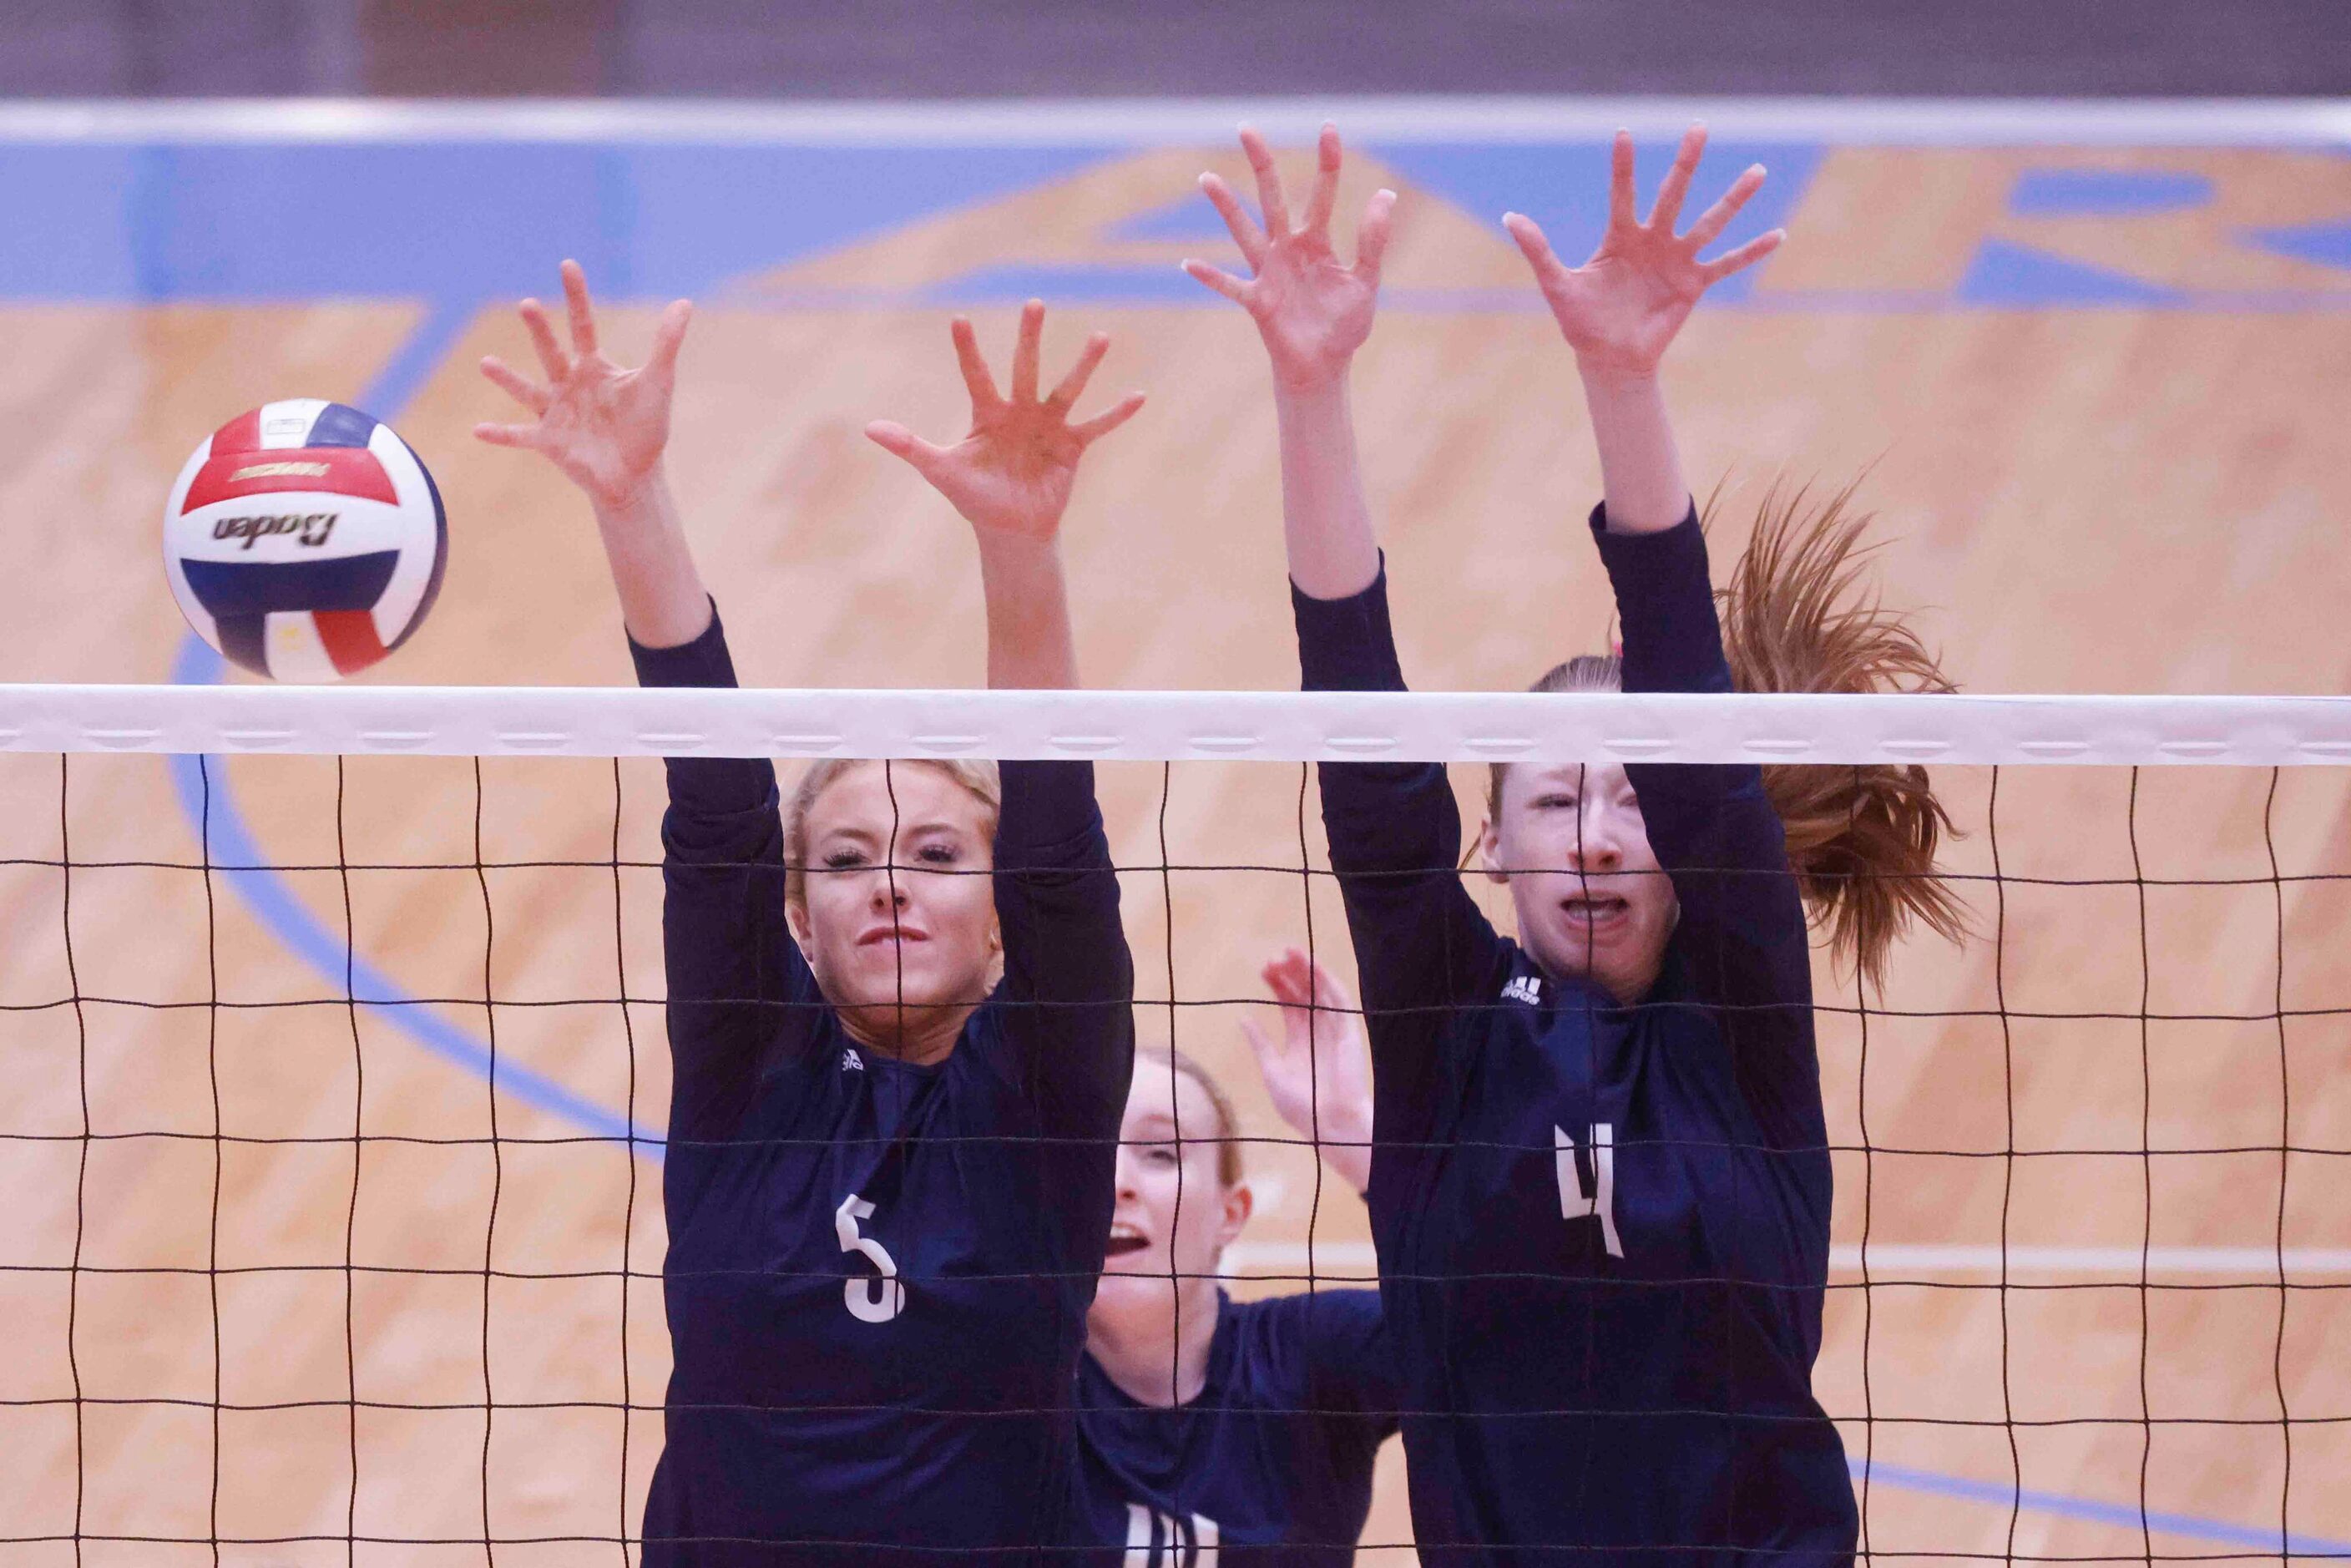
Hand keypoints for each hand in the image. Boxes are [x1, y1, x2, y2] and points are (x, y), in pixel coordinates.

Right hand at [475, 260, 691, 509]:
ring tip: (486, 363)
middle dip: (540, 330)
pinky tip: (478, 430)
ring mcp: (556, 412)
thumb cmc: (644, 426)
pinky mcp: (550, 442)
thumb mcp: (658, 382)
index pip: (582, 324)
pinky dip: (502, 434)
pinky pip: (521, 436)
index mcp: (592, 366)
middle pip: (552, 351)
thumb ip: (666, 343)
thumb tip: (685, 303)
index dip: (576, 296)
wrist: (637, 474)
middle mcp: (568, 383)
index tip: (567, 264)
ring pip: (527, 391)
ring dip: (507, 378)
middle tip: (528, 304)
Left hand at [865, 300, 1143, 549]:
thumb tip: (870, 428)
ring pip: (1066, 389)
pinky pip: (1097, 426)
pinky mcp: (1072, 446)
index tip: (958, 319)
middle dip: (1029, 337)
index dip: (966, 350)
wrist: (1010, 529)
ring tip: (1101, 336)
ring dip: (1084, 364)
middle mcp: (1019, 411)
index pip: (975, 375)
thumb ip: (910, 446)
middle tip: (1034, 302)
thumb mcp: (940, 471)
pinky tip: (1139, 395)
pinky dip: (1117, 414)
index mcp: (987, 413)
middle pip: (1025, 367)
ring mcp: (1048, 426)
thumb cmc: (974, 497)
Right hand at [1186, 124, 1394, 393]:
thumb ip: (1372, 240)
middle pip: (1271, 197)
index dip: (1327, 162)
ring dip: (1226, 207)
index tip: (1329, 128)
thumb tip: (1385, 193)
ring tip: (1206, 177)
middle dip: (1261, 163)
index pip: (1321, 193)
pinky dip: (1211, 277)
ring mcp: (1269, 272)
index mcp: (1316, 241)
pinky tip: (1188, 264)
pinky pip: (1231, 286)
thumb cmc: (1344, 325)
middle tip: (1246, 127)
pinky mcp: (1259, 302)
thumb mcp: (1367, 280)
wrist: (1325, 367)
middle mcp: (1287, 248)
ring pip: (1245, 231)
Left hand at [1241, 949, 1373, 1193]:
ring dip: (1308, 970)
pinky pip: (1340, 1001)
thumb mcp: (1273, 1072)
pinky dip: (1328, 982)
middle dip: (1290, 973)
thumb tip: (1243, 1019)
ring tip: (1291, 951)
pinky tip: (1314, 967)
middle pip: (1303, 992)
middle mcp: (1317, 1030)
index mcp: (1299, 1040)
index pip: (1289, 1004)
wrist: (1330, 1126)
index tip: (1264, 969)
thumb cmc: (1302, 1108)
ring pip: (1320, 991)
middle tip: (1273, 957)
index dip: (1277, 985)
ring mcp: (1333, 1029)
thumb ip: (1261, 1044)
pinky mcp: (1348, 1032)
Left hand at [1504, 124, 1781, 378]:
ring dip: (1733, 199)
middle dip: (1686, 162)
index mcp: (1619, 236)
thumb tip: (1510, 217)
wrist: (1608, 358)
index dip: (1623, 167)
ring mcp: (1676, 260)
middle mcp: (1652, 240)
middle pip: (1672, 194)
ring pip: (1709, 222)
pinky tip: (1778, 234)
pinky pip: (1726, 264)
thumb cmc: (1581, 321)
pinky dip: (1751, 251)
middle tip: (1700, 127)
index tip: (1624, 133)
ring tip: (1758, 170)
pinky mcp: (1693, 284)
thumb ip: (1538, 251)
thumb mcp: (1557, 285)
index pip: (1623, 193)